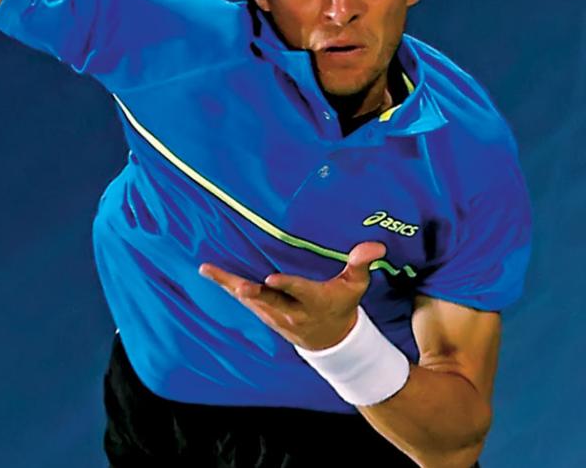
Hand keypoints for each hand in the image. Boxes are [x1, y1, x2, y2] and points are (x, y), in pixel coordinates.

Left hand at [198, 241, 385, 350]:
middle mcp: (291, 312)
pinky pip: (243, 300)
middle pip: (270, 301)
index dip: (286, 286)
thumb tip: (375, 245)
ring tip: (210, 270)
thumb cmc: (342, 305)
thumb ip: (360, 264)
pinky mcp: (264, 313)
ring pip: (250, 300)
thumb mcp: (355, 287)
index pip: (299, 293)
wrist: (330, 341)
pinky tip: (210, 272)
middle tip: (239, 287)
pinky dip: (226, 286)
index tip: (271, 279)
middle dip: (254, 295)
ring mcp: (275, 315)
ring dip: (230, 285)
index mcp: (314, 302)